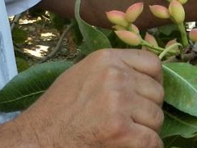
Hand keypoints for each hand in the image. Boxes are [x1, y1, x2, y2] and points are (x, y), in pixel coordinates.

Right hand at [18, 49, 164, 147]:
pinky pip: (152, 141)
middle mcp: (115, 76)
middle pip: (157, 93)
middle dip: (147, 110)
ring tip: (123, 133)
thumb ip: (113, 71)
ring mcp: (119, 102)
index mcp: (106, 59)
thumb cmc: (58, 110)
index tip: (145, 96)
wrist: (39, 138)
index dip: (153, 83)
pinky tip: (127, 146)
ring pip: (157, 118)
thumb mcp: (83, 75)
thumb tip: (147, 76)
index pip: (153, 64)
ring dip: (146, 130)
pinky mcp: (121, 130)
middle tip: (128, 121)